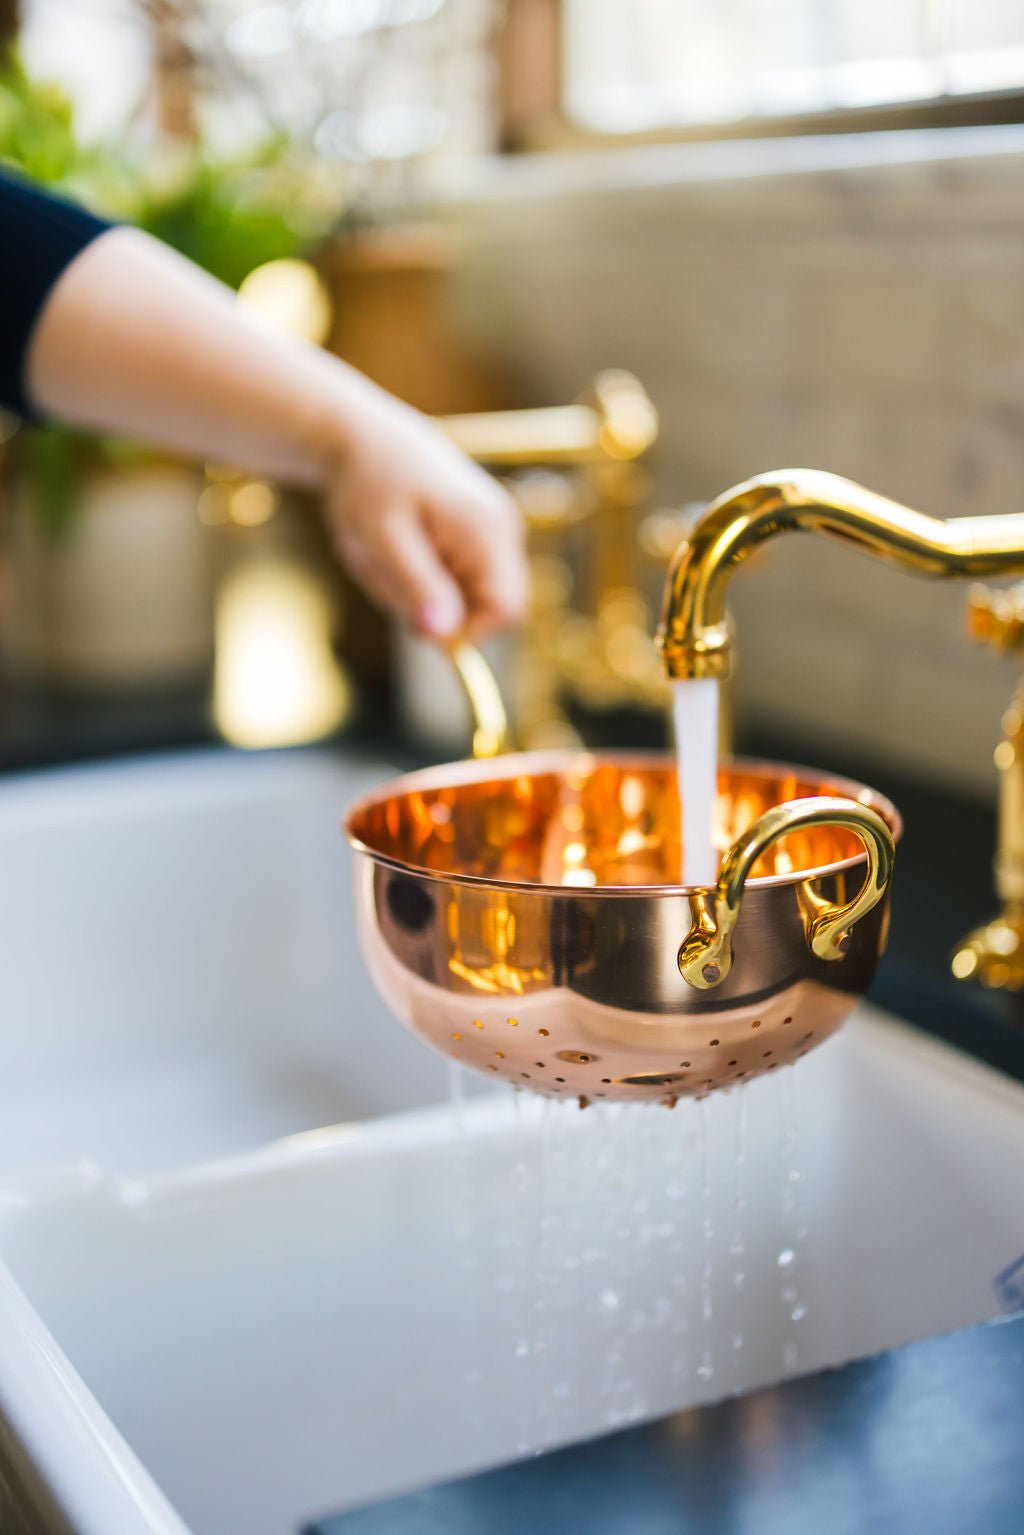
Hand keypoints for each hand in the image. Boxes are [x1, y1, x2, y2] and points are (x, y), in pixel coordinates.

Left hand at [323, 384, 526, 640]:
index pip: (507, 610)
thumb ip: (416, 586)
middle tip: (384, 573)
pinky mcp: (478, 533)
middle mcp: (504, 529)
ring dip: (419, 591)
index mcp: (488, 529)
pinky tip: (397, 548)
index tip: (415, 621)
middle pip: (486, 607)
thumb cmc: (370, 481)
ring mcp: (494, 529)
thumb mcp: (383, 538)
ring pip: (466, 596)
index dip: (467, 632)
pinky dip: (420, 576)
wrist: (366, 436)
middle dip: (434, 607)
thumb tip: (444, 636)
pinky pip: (456, 579)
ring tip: (384, 556)